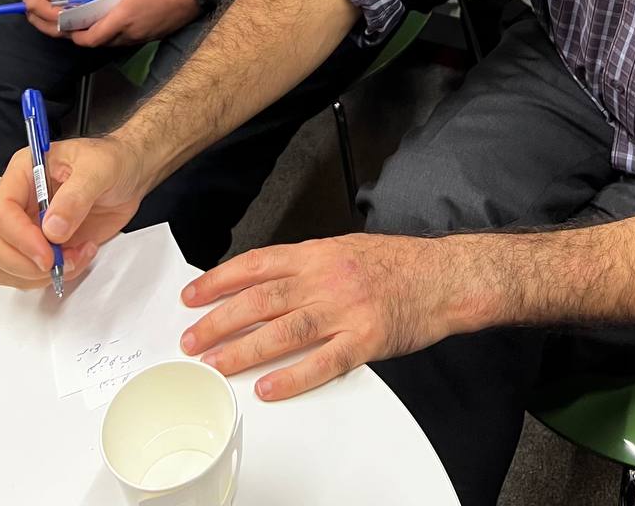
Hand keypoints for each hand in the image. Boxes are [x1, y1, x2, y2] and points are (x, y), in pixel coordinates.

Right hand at [0, 134, 148, 289]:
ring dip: (39, 274)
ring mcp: (29, 227)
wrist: (129, 173)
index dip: (19, 236)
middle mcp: (20, 202)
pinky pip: (27, 275)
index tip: (45, 252)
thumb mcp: (99, 168)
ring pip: (6, 265)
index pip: (0, 210)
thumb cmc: (112, 160)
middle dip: (27, 262)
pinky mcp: (42, 247)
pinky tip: (77, 258)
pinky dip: (50, 277)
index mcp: (24, 173)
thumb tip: (53, 228)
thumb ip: (76, 196)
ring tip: (75, 257)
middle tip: (59, 262)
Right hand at [20, 0, 97, 38]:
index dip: (51, 17)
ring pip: (37, 13)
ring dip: (54, 22)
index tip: (70, 22)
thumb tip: (80, 15)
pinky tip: (71, 19)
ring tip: (74, 27)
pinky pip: (44, 7)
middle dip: (51, 25)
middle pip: (32, 13)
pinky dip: (56, 15)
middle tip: (73, 31)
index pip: (34, 4)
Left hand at [69, 0, 200, 48]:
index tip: (70, 30)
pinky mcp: (156, 34)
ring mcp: (146, 36)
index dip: (77, 38)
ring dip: (107, 34)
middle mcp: (133, 33)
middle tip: (83, 23)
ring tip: (102, 18)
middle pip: (104, 43)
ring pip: (118, 41)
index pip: (93, 39)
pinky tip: (123, 17)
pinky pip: (132, 38)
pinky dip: (122, 32)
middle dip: (90, 36)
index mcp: (123, 19)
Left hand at [179, 234, 461, 399]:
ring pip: (284, 330)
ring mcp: (346, 309)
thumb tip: (262, 281)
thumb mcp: (344, 248)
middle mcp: (326, 278)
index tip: (193, 296)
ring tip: (215, 364)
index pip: (257, 264)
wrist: (443, 276)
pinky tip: (268, 387)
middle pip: (261, 299)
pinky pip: (323, 362)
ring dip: (243, 349)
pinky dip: (293, 376)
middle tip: (191, 338)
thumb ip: (304, 264)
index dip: (219, 280)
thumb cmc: (395, 263)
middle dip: (219, 320)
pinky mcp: (366, 339)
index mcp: (317, 253)